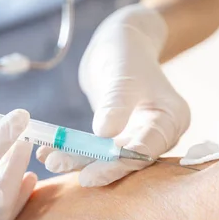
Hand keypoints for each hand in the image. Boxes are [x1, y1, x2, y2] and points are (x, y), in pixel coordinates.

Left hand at [39, 4, 189, 186]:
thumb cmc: (127, 53)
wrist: (120, 45)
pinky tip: (47, 152)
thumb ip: (117, 103)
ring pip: (106, 157)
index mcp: (171, 119)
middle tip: (59, 167)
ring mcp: (136, 138)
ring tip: (49, 160)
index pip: (147, 149)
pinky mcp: (116, 138)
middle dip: (91, 165)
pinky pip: (94, 149)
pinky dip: (72, 150)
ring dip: (77, 159)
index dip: (118, 165)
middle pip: (125, 159)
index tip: (90, 174)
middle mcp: (157, 134)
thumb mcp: (122, 74)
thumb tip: (105, 133)